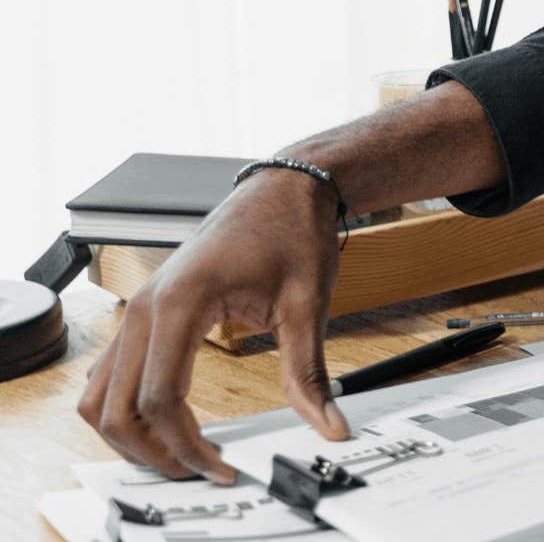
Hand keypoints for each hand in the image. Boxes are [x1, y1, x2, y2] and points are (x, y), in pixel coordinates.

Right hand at [76, 170, 351, 481]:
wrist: (281, 189)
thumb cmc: (291, 231)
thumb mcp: (308, 302)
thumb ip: (309, 371)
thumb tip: (328, 421)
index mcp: (181, 302)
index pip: (159, 398)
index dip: (186, 445)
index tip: (220, 467)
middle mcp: (144, 307)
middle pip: (116, 406)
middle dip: (151, 451)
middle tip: (198, 471)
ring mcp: (137, 308)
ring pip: (99, 394)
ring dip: (129, 434)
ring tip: (179, 456)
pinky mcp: (143, 312)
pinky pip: (110, 372)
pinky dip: (123, 407)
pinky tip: (164, 424)